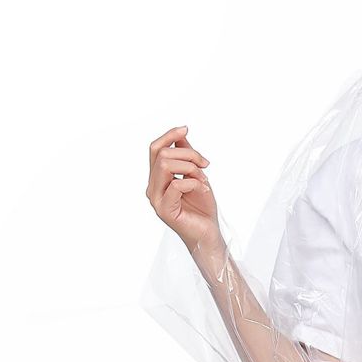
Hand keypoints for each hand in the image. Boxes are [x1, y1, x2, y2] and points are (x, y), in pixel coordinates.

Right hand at [146, 124, 219, 253]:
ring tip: (203, 179)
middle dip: (188, 154)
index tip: (186, 129)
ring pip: (165, 165)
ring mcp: (156, 199)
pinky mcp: (164, 210)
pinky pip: (176, 184)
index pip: (155, 149)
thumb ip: (185, 156)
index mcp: (157, 178)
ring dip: (190, 167)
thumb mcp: (196, 174)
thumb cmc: (202, 207)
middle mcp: (152, 187)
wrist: (208, 232)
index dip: (169, 135)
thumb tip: (181, 134)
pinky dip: (194, 183)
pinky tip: (203, 190)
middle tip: (205, 164)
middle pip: (161, 154)